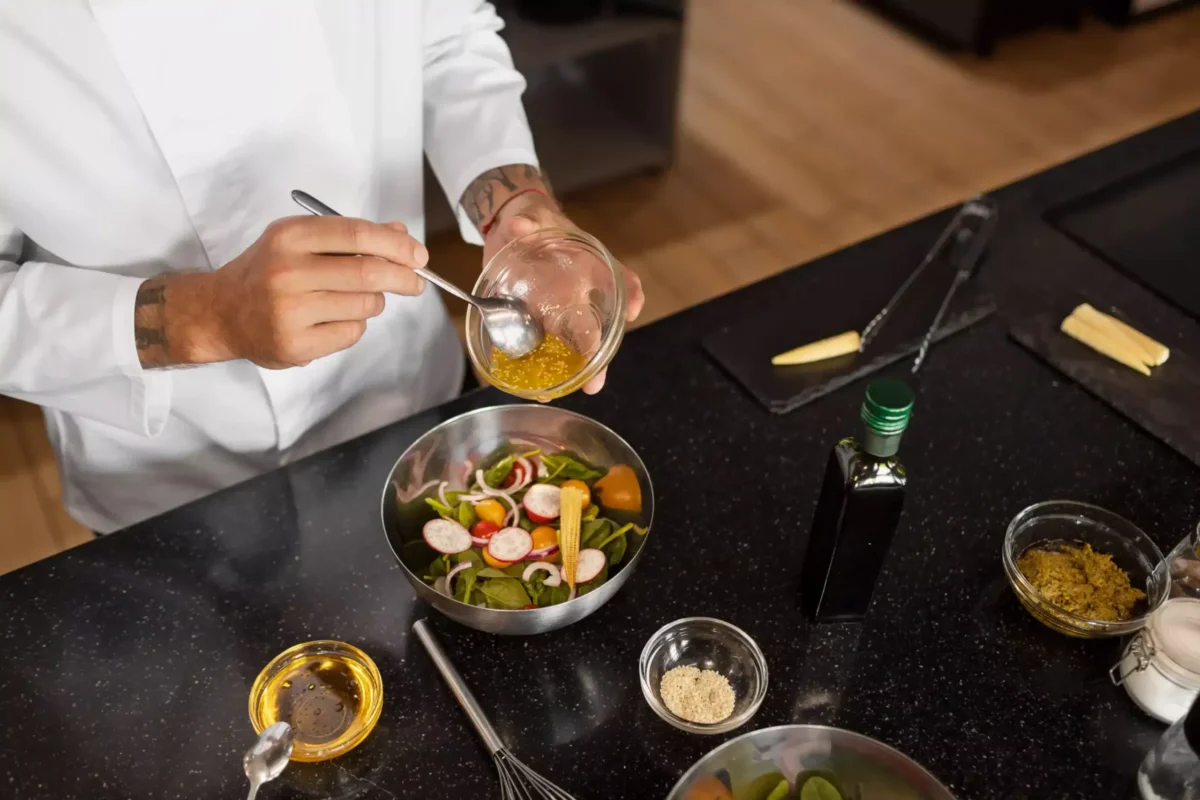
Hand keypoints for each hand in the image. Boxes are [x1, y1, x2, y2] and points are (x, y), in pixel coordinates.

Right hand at [135, 216, 427, 368]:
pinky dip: (354, 326)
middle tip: (416, 282)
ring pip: (365, 306)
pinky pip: (352, 333)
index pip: (358, 235)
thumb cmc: (267, 271)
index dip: (397, 245)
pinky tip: (331, 320)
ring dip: (373, 303)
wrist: (220, 312)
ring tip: (350, 299)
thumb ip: (349, 237)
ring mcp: (290, 311)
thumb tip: (401, 236)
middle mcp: (286, 272)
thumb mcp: (300, 241)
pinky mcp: (295, 345)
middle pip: (369, 273)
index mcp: (289, 237)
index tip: (419, 255)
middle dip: (404, 278)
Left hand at [484, 192, 643, 393]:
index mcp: (589, 267)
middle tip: (595, 382)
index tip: (631, 310)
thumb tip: (520, 224)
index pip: (621, 280)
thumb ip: (527, 220)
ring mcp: (558, 312)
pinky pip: (544, 349)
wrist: (508, 233)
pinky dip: (542, 369)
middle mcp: (579, 295)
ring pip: (575, 346)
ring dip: (576, 371)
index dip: (631, 295)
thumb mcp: (531, 216)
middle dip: (599, 358)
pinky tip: (537, 388)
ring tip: (567, 391)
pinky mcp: (535, 322)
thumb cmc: (531, 222)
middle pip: (599, 329)